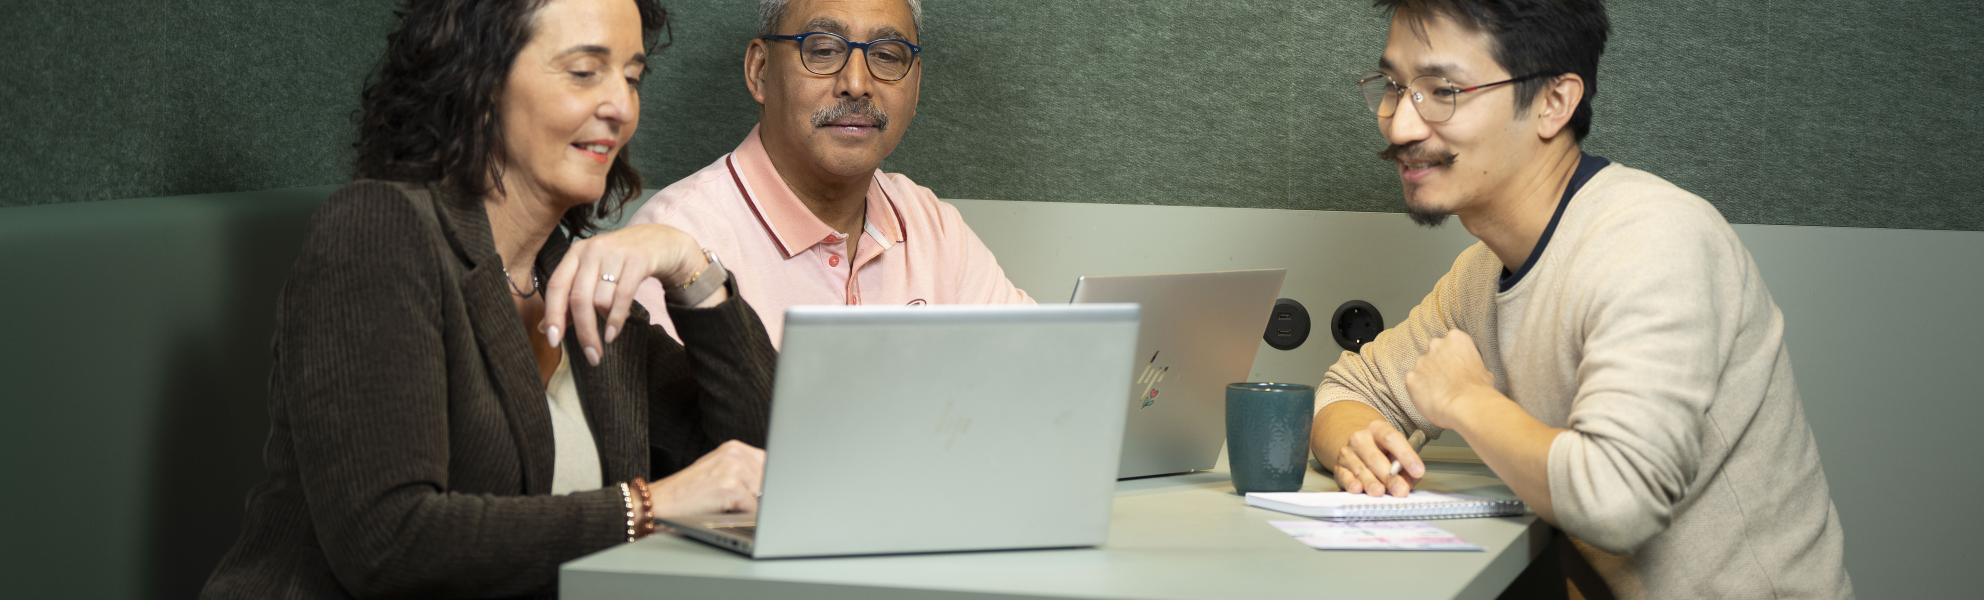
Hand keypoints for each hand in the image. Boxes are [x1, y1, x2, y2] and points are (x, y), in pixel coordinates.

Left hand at [540, 224, 709, 364]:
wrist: (663, 242)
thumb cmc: (623, 263)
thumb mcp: (594, 276)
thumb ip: (570, 300)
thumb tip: (544, 329)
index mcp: (575, 253)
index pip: (556, 286)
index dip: (553, 315)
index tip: (554, 342)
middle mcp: (592, 250)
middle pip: (579, 298)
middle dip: (583, 331)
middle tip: (591, 356)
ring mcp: (615, 253)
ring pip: (600, 299)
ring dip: (602, 324)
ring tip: (607, 337)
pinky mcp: (638, 260)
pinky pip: (623, 295)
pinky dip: (616, 318)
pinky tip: (613, 333)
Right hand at [647, 440, 765, 517]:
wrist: (660, 502)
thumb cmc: (689, 492)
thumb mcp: (717, 471)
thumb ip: (745, 470)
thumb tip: (774, 483)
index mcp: (734, 447)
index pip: (770, 463)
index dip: (770, 481)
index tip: (767, 491)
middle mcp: (735, 453)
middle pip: (770, 480)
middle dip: (761, 496)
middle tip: (735, 502)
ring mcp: (732, 468)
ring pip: (763, 495)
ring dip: (749, 507)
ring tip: (725, 505)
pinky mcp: (729, 486)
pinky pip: (752, 508)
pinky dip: (742, 516)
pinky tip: (723, 511)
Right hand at [1333, 420, 1423, 496]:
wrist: (1357, 446)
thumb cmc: (1382, 451)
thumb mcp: (1397, 451)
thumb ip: (1405, 467)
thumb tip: (1407, 483)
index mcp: (1378, 429)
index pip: (1392, 439)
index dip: (1406, 456)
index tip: (1418, 471)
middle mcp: (1360, 438)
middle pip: (1375, 457)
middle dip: (1389, 476)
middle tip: (1400, 490)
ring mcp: (1347, 453)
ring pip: (1360, 469)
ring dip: (1371, 482)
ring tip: (1380, 492)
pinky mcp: (1339, 468)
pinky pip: (1345, 476)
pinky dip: (1351, 483)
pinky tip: (1358, 488)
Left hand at [1404, 329, 1496, 429]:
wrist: (1467, 405)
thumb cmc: (1479, 389)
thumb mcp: (1484, 370)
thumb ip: (1471, 364)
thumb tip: (1471, 371)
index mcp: (1456, 338)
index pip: (1451, 342)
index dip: (1454, 356)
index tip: (1457, 367)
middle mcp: (1436, 344)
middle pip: (1434, 351)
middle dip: (1438, 363)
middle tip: (1447, 379)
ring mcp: (1421, 360)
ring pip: (1421, 367)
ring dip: (1427, 376)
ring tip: (1439, 392)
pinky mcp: (1410, 377)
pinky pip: (1413, 382)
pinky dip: (1418, 389)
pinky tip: (1430, 398)